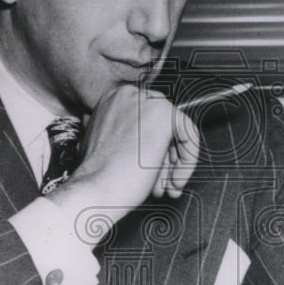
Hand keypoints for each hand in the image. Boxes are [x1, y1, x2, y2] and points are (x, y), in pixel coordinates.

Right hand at [45, 84, 199, 228]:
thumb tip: (148, 145)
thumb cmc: (98, 178)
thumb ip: (130, 138)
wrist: (95, 189)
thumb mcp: (110, 148)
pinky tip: (176, 180)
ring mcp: (146, 102)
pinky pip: (189, 135)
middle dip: (165, 159)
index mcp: (113, 101)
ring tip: (167, 188)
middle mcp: (128, 95)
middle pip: (162, 126)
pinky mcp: (163, 115)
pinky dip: (188, 160)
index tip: (154, 173)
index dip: (153, 151)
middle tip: (164, 183)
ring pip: (176, 132)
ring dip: (174, 165)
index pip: (147, 121)